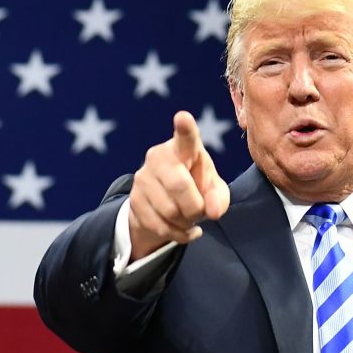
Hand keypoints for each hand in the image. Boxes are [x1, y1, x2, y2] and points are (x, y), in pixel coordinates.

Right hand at [128, 111, 230, 260]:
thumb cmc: (198, 187)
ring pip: (169, 210)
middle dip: (195, 206)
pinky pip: (159, 226)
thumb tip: (212, 211)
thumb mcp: (215, 191)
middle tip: (200, 211)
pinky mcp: (133, 200)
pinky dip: (177, 234)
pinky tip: (183, 229)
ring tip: (189, 217)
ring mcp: (143, 178)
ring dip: (186, 222)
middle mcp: (159, 157)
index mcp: (184, 148)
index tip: (183, 118)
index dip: (185, 128)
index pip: (185, 137)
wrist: (166, 203)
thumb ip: (219, 198)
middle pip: (179, 186)